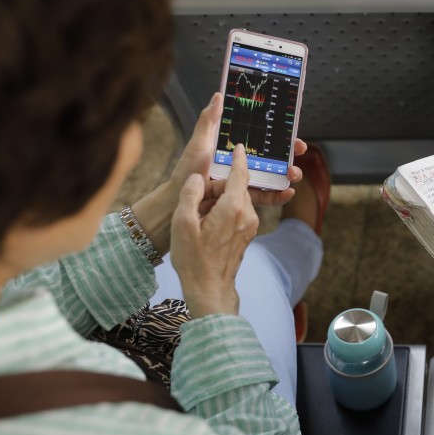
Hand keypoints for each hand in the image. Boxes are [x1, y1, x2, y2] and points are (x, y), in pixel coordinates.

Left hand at [131, 93, 305, 254]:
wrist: (179, 200)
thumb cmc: (187, 171)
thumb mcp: (199, 143)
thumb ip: (210, 120)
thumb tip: (219, 96)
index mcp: (235, 150)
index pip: (263, 140)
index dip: (280, 136)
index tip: (292, 133)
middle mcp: (243, 165)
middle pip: (273, 158)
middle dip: (290, 155)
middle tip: (299, 151)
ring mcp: (246, 182)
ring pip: (274, 177)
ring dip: (289, 175)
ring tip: (294, 174)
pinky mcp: (245, 200)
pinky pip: (266, 198)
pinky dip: (279, 196)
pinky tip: (288, 192)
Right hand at [170, 144, 258, 316]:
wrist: (210, 288)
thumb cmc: (193, 258)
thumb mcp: (183, 223)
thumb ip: (190, 195)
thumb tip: (198, 177)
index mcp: (233, 207)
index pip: (241, 174)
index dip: (239, 158)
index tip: (237, 146)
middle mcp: (247, 214)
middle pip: (240, 186)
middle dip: (225, 179)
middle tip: (204, 182)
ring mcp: (250, 226)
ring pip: (239, 199)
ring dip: (225, 195)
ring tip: (203, 202)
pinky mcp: (247, 235)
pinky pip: (239, 212)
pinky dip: (228, 206)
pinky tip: (211, 214)